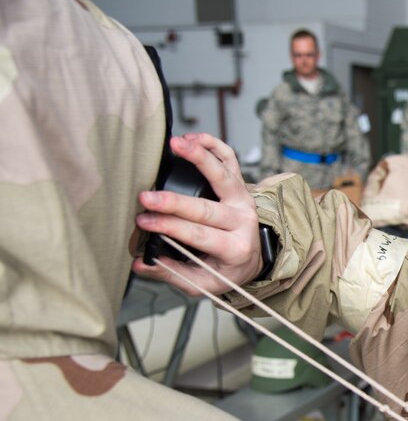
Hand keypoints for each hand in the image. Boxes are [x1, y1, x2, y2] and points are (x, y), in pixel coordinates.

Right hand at [132, 133, 262, 294]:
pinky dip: (214, 145)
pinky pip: (231, 160)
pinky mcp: (240, 186)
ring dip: (200, 158)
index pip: (200, 236)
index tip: (144, 222)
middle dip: (174, 202)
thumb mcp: (202, 283)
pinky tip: (194, 137)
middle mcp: (243, 222)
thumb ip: (172, 274)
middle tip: (145, 197)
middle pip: (206, 209)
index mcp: (234, 249)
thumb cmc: (224, 269)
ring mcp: (243, 201)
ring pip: (224, 175)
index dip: (170, 228)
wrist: (252, 258)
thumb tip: (141, 264)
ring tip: (176, 144)